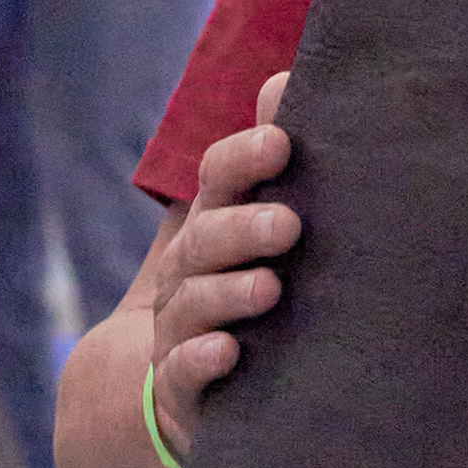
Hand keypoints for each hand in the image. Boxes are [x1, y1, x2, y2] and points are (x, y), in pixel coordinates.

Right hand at [149, 71, 300, 459]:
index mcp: (213, 226)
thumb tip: (290, 79)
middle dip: (244, 228)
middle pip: (206, 239)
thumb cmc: (240, 293)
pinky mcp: (181, 388)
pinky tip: (228, 354)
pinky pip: (182, 372)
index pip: (217, 181)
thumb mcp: (252, 228)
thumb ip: (268, 169)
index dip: (244, 159)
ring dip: (229, 293)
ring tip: (270, 288)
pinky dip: (201, 361)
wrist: (176, 389)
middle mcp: (190, 273)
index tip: (281, 142)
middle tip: (291, 224)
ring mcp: (180, 329)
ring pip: (195, 304)